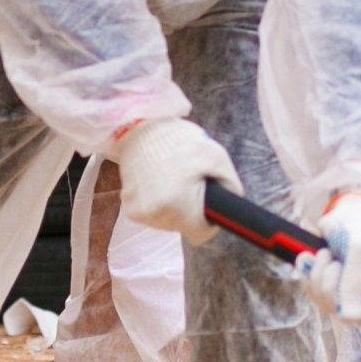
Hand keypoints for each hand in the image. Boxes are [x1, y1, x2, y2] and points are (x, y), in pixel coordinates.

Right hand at [110, 117, 239, 243]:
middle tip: (187, 182)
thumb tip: (232, 211)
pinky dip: (158, 201)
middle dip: (189, 210)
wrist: (140, 127)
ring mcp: (138, 211)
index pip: (201, 234)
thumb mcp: (217, 157)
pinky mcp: (128, 206)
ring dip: (173, 206)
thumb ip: (230, 187)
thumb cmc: (181, 141)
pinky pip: (152, 214)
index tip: (206, 204)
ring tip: (171, 179)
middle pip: (182, 227)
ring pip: (167, 222)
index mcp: (178, 205)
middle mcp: (155, 214)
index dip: (208, 220)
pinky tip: (158, 181)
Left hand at [302, 193, 360, 331]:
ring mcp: (354, 294)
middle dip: (329, 286)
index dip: (358, 312)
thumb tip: (347, 318)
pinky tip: (310, 258)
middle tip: (331, 260)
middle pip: (345, 316)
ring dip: (317, 277)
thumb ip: (355, 283)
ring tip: (324, 253)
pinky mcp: (335, 287)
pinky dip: (308, 275)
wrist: (350, 210)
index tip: (347, 283)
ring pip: (326, 304)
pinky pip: (315, 293)